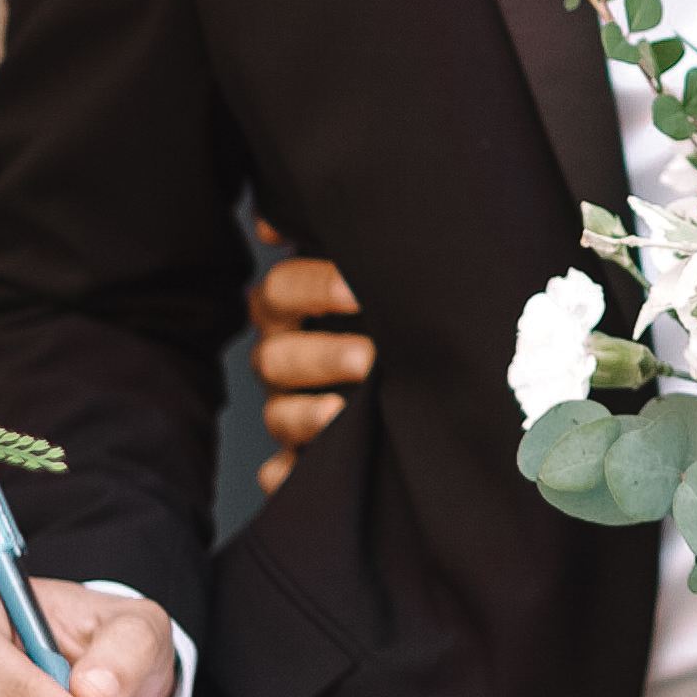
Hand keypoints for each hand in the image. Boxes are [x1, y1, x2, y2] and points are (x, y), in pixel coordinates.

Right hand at [246, 224, 369, 497]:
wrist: (420, 370)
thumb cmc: (389, 307)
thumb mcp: (368, 271)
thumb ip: (337, 239)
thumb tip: (278, 219)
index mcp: (292, 307)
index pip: (282, 289)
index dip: (314, 287)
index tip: (359, 289)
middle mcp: (283, 356)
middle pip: (275, 357)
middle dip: (321, 357)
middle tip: (369, 359)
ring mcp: (287, 407)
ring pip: (277, 414)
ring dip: (307, 415)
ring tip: (343, 414)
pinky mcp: (299, 456)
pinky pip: (279, 473)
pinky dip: (286, 477)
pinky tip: (303, 472)